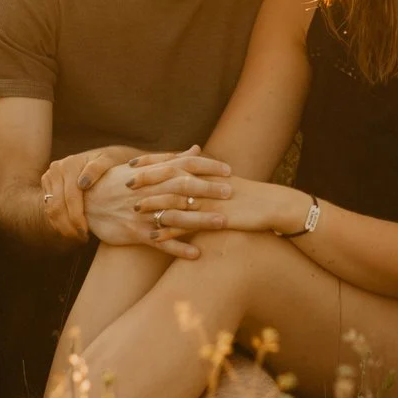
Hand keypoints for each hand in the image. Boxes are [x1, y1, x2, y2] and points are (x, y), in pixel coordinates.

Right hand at [40, 145, 139, 242]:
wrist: (105, 158)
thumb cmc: (112, 162)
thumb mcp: (110, 161)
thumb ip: (97, 168)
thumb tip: (82, 184)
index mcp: (70, 164)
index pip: (70, 197)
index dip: (77, 218)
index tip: (87, 233)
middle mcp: (57, 169)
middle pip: (57, 206)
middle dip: (68, 226)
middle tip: (82, 239)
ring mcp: (50, 176)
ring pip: (50, 209)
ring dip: (62, 227)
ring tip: (77, 237)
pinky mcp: (47, 184)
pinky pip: (49, 208)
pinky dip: (58, 222)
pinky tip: (70, 230)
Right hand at [95, 148, 229, 256]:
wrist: (84, 203)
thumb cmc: (116, 184)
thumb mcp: (141, 168)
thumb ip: (171, 160)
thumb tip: (196, 149)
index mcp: (151, 174)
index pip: (183, 165)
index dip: (206, 167)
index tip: (228, 171)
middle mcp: (148, 191)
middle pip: (182, 188)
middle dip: (207, 190)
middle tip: (230, 194)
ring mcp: (141, 213)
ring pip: (174, 216)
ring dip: (199, 220)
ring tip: (223, 223)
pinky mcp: (134, 233)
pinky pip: (159, 242)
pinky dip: (177, 248)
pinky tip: (196, 254)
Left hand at [136, 171, 309, 242]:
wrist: (272, 205)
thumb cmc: (247, 194)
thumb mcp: (224, 181)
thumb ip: (203, 174)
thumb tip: (188, 166)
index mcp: (205, 171)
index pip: (172, 162)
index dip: (151, 162)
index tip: (131, 163)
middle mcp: (205, 183)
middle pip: (169, 178)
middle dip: (146, 180)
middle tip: (124, 183)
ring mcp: (209, 201)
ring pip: (176, 201)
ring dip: (154, 205)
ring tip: (134, 209)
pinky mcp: (214, 219)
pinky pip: (187, 225)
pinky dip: (169, 230)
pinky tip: (154, 236)